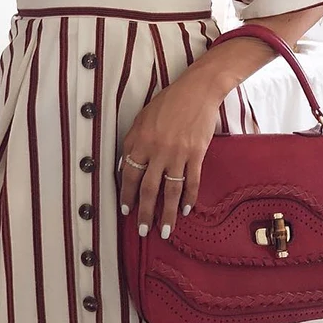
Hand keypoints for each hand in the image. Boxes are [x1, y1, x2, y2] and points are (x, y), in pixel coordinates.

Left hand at [119, 76, 220, 239]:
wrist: (197, 91)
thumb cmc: (167, 103)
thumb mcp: (142, 118)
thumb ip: (133, 142)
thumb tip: (125, 167)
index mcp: (140, 141)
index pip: (129, 175)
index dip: (127, 196)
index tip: (126, 210)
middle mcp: (158, 150)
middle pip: (148, 189)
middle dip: (145, 213)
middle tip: (143, 231)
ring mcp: (178, 154)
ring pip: (170, 191)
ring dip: (167, 214)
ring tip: (165, 230)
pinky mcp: (196, 154)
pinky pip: (191, 182)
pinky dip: (188, 198)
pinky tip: (185, 210)